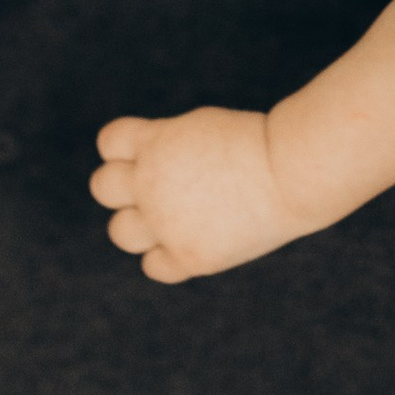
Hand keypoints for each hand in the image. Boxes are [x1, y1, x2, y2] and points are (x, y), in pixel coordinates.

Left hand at [91, 107, 307, 282]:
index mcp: (153, 141)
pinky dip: (164, 256)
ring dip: (138, 223)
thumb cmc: (255, 143)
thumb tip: (139, 166)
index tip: (157, 148)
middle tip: (161, 185)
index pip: (109, 142)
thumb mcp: (199, 129)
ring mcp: (166, 223)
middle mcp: (150, 182)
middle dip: (125, 184)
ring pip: (120, 232)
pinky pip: (153, 265)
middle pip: (103, 187)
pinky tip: (188, 240)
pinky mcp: (188, 256)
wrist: (292, 173)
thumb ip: (164, 145)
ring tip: (170, 217)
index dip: (128, 146)